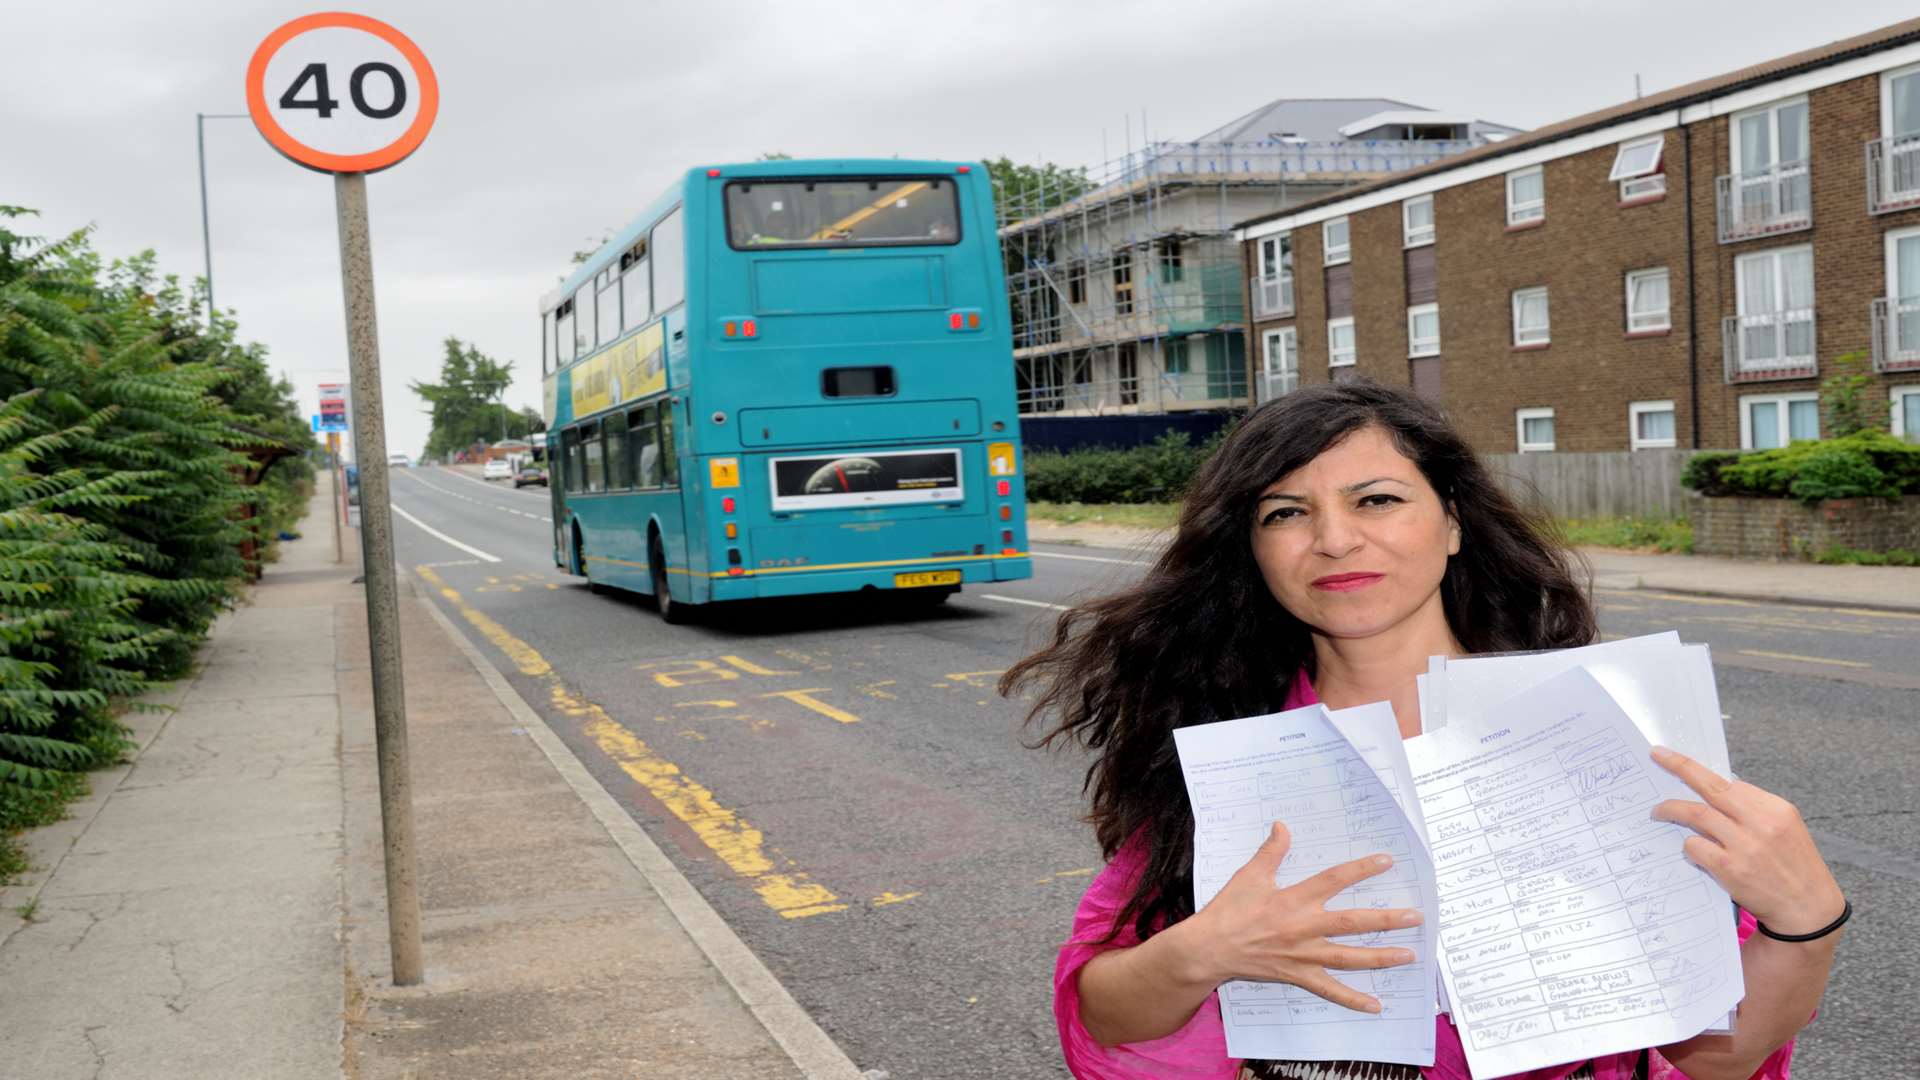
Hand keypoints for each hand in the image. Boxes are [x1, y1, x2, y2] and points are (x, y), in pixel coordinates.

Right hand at [1188, 822, 1422, 1012]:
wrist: (1211, 948)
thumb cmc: (1229, 910)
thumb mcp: (1250, 875)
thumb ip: (1271, 851)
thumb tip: (1283, 826)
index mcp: (1295, 899)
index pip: (1335, 880)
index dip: (1361, 870)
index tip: (1386, 862)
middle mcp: (1305, 927)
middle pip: (1353, 923)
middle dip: (1386, 920)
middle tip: (1415, 917)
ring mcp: (1304, 954)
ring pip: (1350, 957)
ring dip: (1381, 957)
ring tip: (1409, 955)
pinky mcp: (1299, 975)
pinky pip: (1330, 990)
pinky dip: (1353, 999)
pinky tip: (1376, 1006)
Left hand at [1650, 747, 1844, 934]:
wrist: (1809, 910)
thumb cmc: (1795, 867)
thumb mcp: (1786, 828)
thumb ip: (1754, 810)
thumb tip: (1716, 790)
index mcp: (1776, 808)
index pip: (1730, 782)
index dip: (1700, 770)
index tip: (1677, 760)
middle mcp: (1761, 822)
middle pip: (1710, 786)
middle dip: (1679, 766)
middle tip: (1657, 756)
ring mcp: (1744, 845)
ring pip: (1695, 814)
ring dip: (1670, 809)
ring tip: (1658, 811)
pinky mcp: (1730, 868)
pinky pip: (1694, 846)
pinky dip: (1687, 845)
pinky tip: (1691, 850)